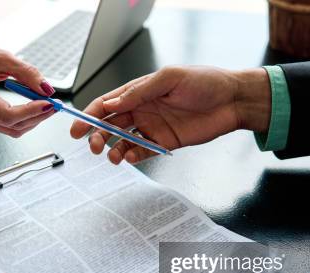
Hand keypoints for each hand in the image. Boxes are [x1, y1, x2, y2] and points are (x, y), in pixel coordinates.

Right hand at [0, 14, 56, 136]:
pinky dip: (25, 120)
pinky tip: (34, 109)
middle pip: (13, 125)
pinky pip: (8, 126)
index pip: (9, 115)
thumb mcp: (5, 58)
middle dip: (38, 117)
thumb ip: (28, 74)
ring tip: (47, 106)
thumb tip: (47, 90)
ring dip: (33, 120)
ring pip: (13, 129)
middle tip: (54, 105)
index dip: (31, 112)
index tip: (48, 104)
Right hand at [70, 66, 270, 163]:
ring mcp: (152, 127)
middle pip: (111, 125)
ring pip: (123, 141)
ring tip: (112, 156)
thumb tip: (114, 102)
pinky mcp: (165, 143)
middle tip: (93, 145)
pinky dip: (133, 156)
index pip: (107, 104)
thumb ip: (140, 92)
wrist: (232, 101)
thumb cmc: (205, 82)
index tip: (77, 128)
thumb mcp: (171, 78)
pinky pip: (143, 152)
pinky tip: (129, 157)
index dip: (89, 116)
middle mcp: (142, 109)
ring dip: (113, 149)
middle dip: (97, 135)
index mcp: (139, 91)